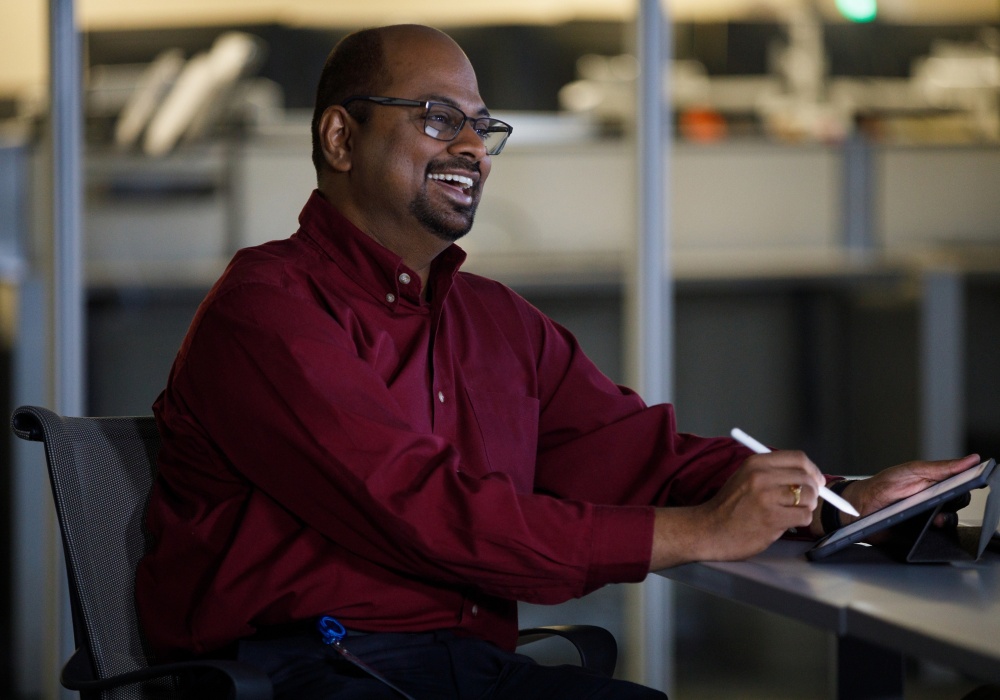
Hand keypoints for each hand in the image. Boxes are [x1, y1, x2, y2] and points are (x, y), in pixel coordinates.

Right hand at [650, 451, 823, 568]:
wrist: (708, 529)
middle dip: (812, 491)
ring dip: (805, 507)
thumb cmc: (729, 506)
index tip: (815, 480)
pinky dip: (800, 521)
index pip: (798, 458)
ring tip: (791, 512)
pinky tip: (784, 523)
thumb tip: (810, 477)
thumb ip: (773, 473)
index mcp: (756, 463)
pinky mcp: (771, 518)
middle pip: (807, 478)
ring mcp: (766, 498)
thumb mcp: (745, 477)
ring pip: (808, 498)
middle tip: (804, 501)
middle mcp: (761, 476)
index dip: (812, 470)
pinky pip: (803, 517)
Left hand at [838, 454, 981, 527]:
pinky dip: (934, 535)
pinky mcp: (920, 535)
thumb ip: (941, 467)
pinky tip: (926, 528)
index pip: (962, 485)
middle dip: (955, 502)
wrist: (858, 508)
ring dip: (945, 520)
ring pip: (950, 523)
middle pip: (958, 504)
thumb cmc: (883, 485)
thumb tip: (972, 459)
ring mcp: (928, 519)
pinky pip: (936, 538)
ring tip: (935, 518)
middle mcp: (935, 502)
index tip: (974, 481)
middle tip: (947, 499)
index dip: (970, 483)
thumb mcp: (911, 471)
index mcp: (935, 483)